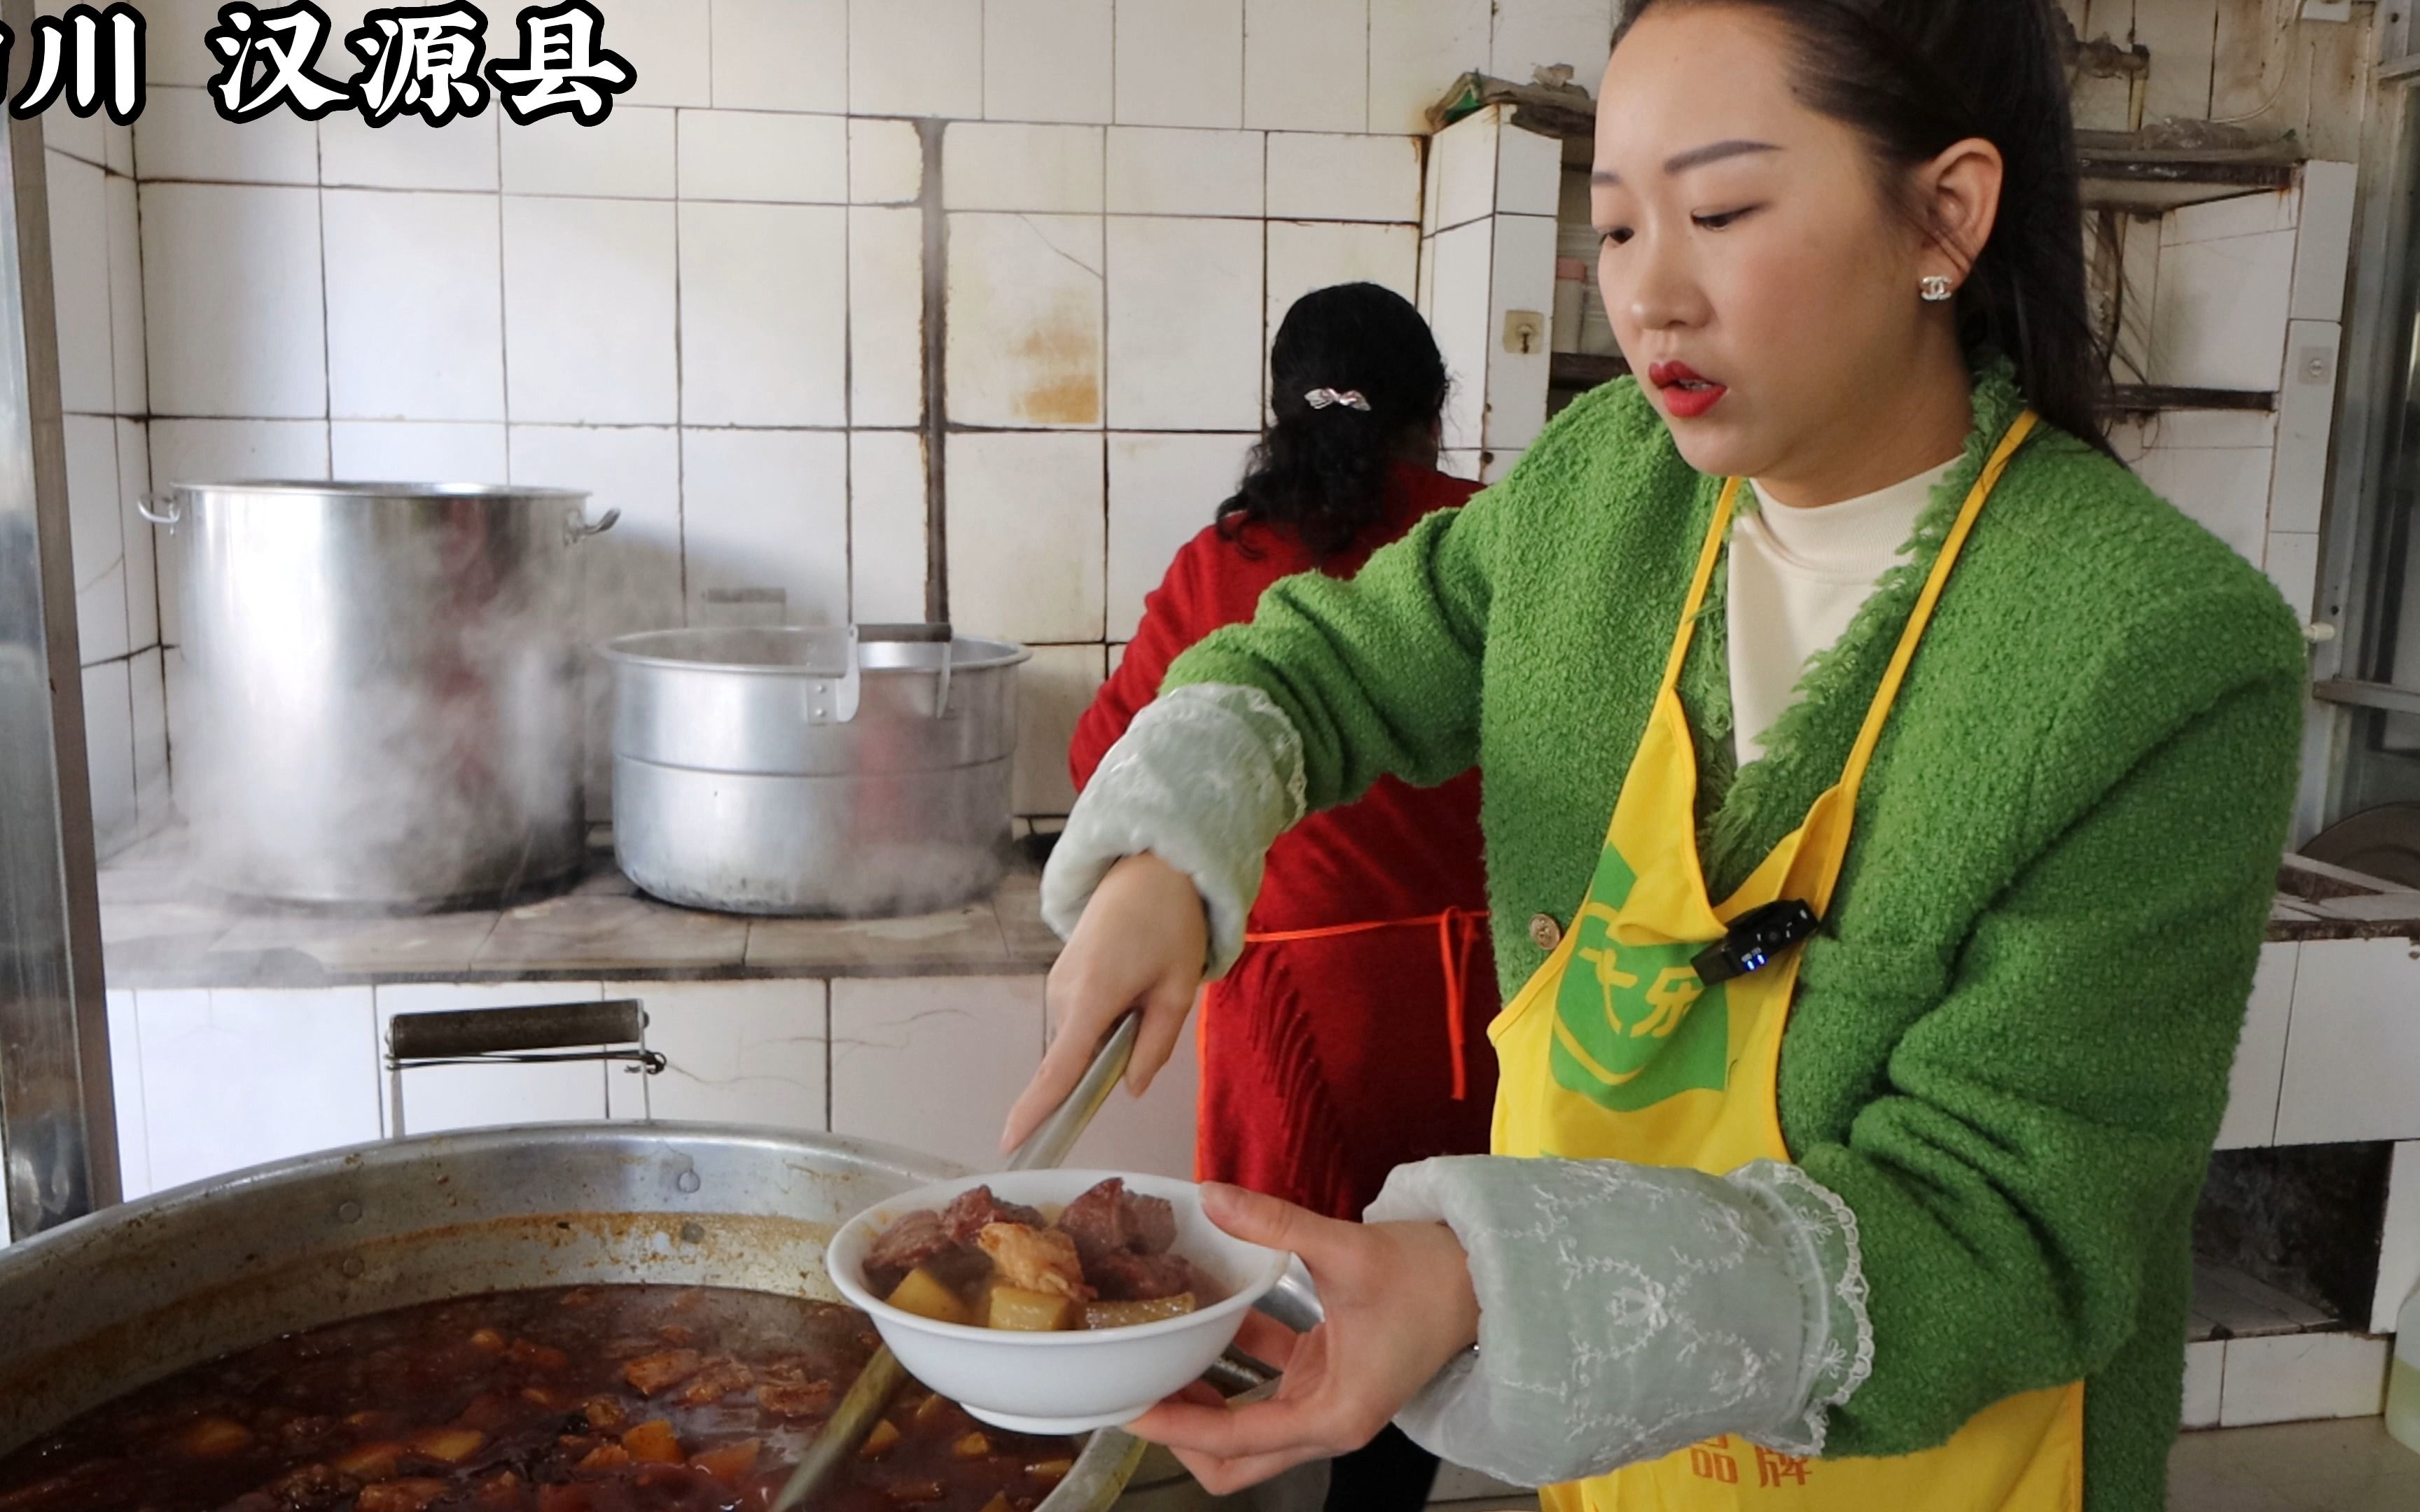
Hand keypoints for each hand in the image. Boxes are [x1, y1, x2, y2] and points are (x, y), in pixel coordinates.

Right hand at [999, 852, 1208, 1151]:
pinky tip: (1131, 984)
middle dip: (1105, 1062)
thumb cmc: (1171, 925)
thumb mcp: (1178, 990)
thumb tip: (1128, 1088)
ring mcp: (1057, 983)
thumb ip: (1154, 1046)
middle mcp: (1063, 993)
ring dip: (1108, 1035)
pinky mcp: (1061, 975)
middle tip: (1152, 1015)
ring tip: (1148, 988)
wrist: (1149, 867)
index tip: (1011, 1144)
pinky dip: (1102, 1019)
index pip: (1058, 1068)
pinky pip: (1079, 1017)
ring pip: (1079, 1037)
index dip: (1035, 1109)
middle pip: (1075, 1056)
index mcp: (1093, 998)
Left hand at [1125, 1184, 1479, 1493]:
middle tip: (1139, 1387)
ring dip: (1202, 1398)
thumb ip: (1274, 1224)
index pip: (1233, 1442)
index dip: (1175, 1427)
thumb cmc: (1430, 1278)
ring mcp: (1326, 1400)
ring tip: (1159, 1355)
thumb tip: (1212, 1197)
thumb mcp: (1346, 1250)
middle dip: (1182, 1432)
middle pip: (1234, 1460)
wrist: (1486, 1274)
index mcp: (1334, 1416)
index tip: (1129, 1405)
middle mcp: (1327, 1423)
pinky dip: (1233, 1361)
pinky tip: (1206, 1319)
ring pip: (1244, 1426)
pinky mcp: (1327, 1373)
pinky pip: (1265, 1381)